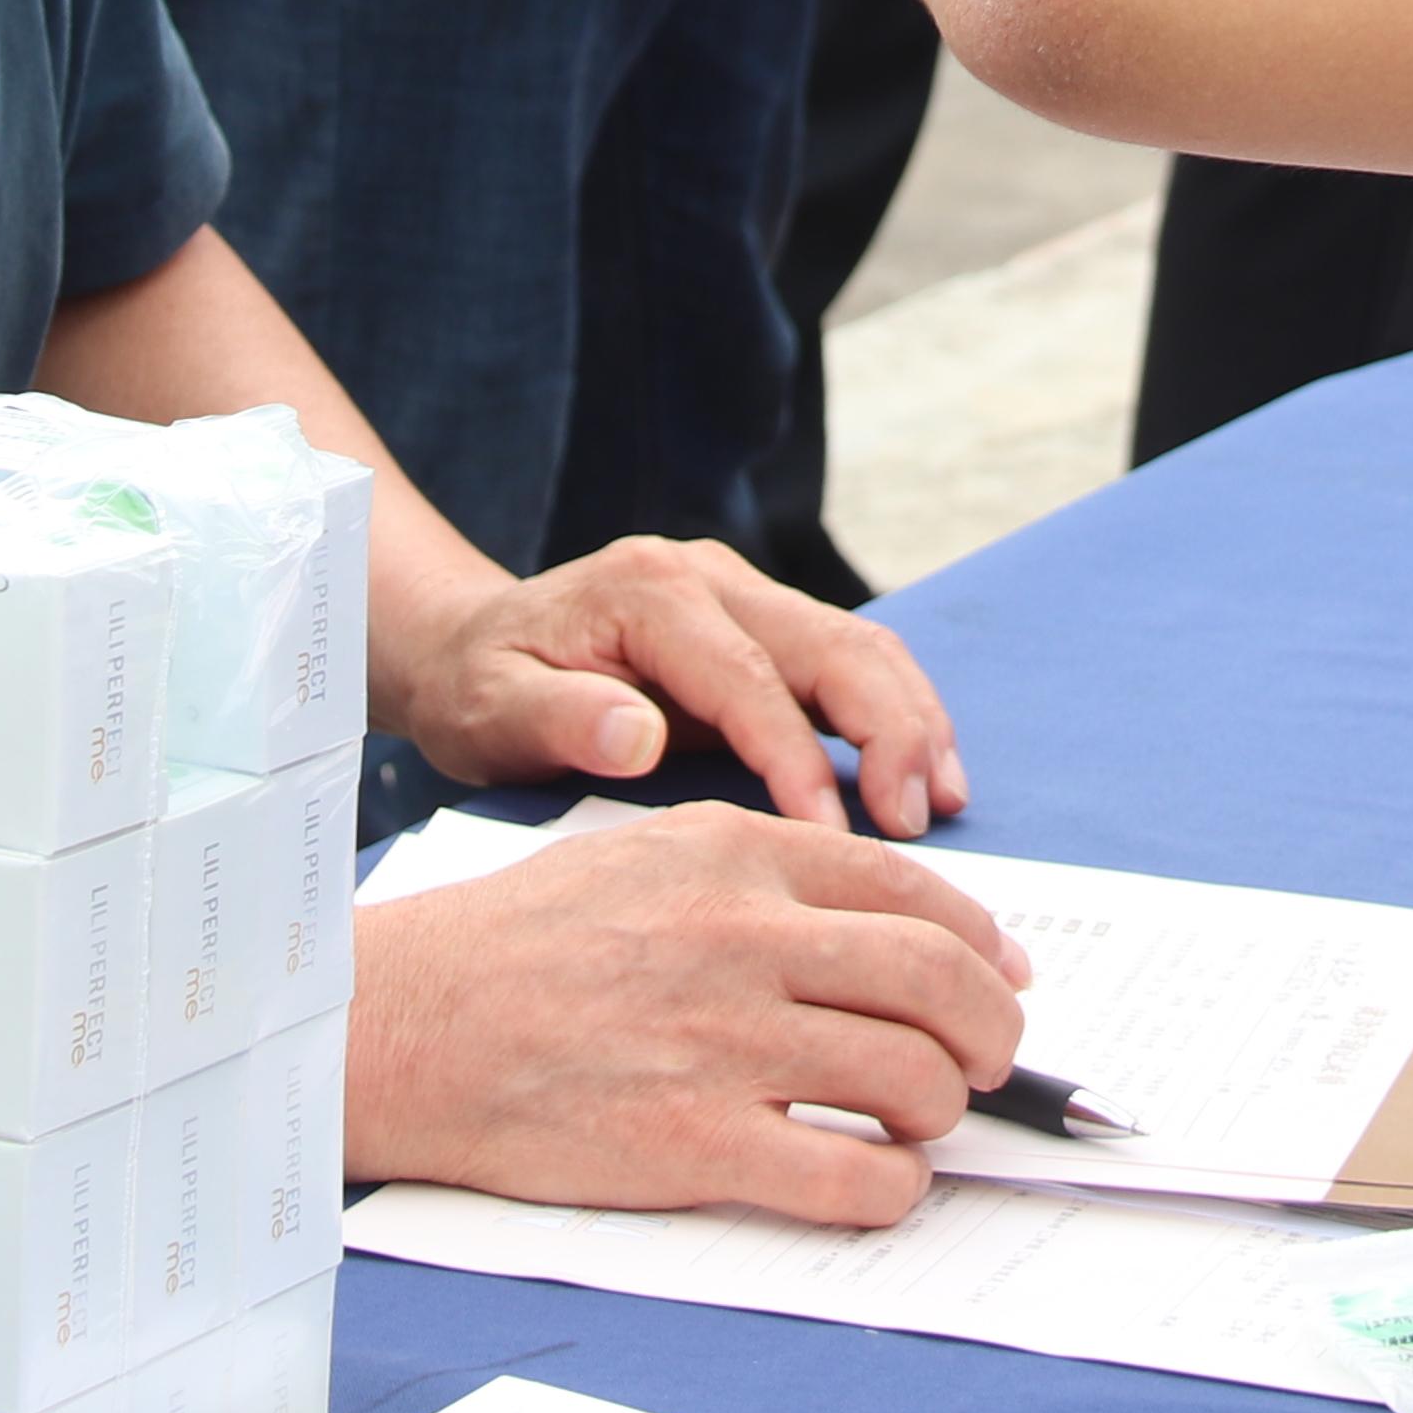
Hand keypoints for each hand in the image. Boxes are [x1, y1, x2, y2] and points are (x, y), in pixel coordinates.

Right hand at [343, 804, 1029, 1226]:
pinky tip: (875, 1182)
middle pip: (938, 981)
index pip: (910, 890)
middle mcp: (744, 937)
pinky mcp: (694, 1142)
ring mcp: (723, 1042)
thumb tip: (878, 924)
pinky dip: (892, 1188)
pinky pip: (852, 1175)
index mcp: (737, 856)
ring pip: (912, 1078)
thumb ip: (760, 877)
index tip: (1002, 979)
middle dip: (989, 1031)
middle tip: (984, 1063)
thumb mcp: (642, 856)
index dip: (979, 944)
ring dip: (941, 1111)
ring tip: (917, 1125)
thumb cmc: (518, 942)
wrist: (408, 1023)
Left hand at [389, 531, 969, 834]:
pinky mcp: (763, 627)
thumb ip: (558, 721)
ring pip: (860, 646)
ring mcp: (743, 596)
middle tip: (916, 820)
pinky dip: (897, 716)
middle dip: (890, 728)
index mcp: (649, 592)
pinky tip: (922, 777)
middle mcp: (709, 579)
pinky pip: (850, 662)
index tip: (831, 834)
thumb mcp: (489, 710)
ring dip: (912, 721)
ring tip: (940, 804)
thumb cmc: (481, 687)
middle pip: (833, 643)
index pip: (746, 677)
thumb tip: (636, 736)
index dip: (796, 757)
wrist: (472, 643)